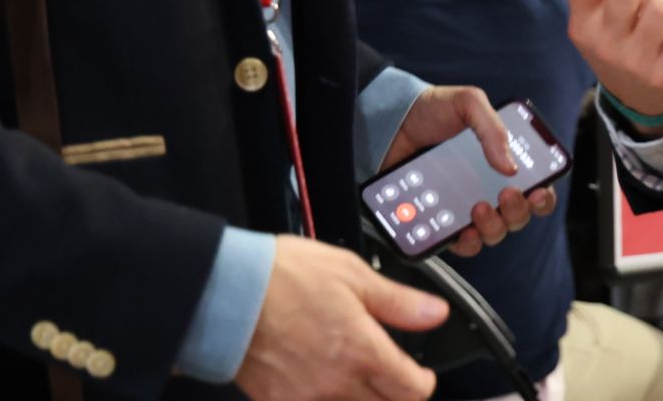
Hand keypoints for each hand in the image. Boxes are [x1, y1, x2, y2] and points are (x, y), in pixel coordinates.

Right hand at [235, 234, 446, 400]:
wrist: (226, 294)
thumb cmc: (283, 278)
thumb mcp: (351, 274)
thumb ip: (398, 301)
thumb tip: (436, 312)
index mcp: (363, 350)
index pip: (412, 389)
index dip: (424, 382)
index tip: (421, 374)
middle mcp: (338, 383)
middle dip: (397, 395)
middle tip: (392, 377)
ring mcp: (307, 398)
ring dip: (362, 398)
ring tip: (356, 377)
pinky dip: (324, 400)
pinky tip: (321, 384)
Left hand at [380, 86, 556, 258]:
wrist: (391, 121)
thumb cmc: (434, 109)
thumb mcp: (468, 103)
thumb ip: (492, 128)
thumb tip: (511, 166)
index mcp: (502, 160)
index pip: (535, 187)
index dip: (542, 196)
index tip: (537, 192)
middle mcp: (488, 187)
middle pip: (516, 215)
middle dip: (517, 211)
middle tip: (506, 194)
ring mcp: (465, 206)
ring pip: (493, 232)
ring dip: (493, 227)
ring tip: (478, 208)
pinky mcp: (441, 220)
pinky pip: (460, 243)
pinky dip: (466, 243)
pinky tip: (463, 231)